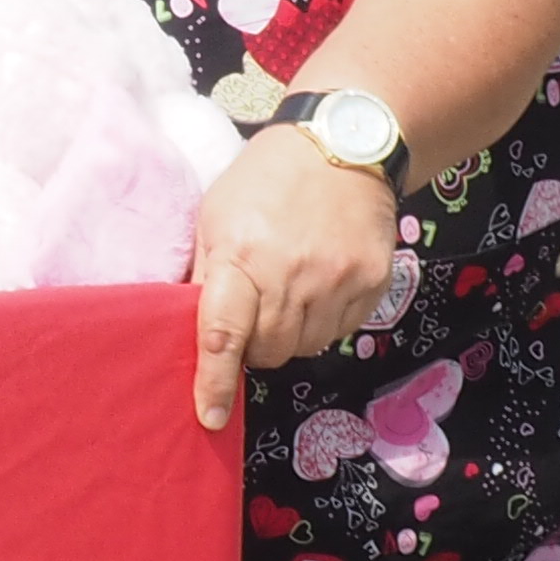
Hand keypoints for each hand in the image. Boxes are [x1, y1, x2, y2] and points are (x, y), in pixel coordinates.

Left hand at [188, 126, 406, 432]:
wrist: (342, 145)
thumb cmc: (265, 180)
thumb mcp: (216, 216)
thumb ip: (205, 275)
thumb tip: (187, 330)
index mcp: (242, 256)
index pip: (224, 334)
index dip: (215, 381)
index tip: (209, 416)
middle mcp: (292, 274)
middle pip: (269, 351)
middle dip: (253, 346)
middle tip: (251, 312)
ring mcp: (338, 280)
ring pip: (305, 347)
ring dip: (289, 334)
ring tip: (287, 289)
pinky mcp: (371, 282)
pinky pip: (340, 330)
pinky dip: (323, 320)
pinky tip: (318, 283)